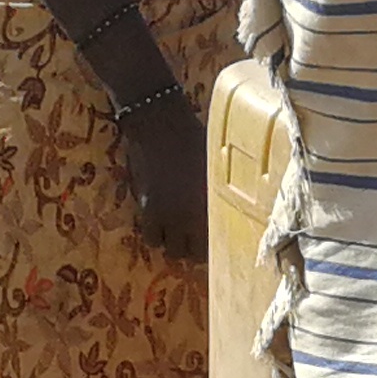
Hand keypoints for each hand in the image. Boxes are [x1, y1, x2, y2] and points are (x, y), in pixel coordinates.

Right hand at [116, 94, 210, 261]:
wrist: (161, 125)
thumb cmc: (193, 139)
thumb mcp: (214, 167)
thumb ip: (219, 191)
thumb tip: (227, 206)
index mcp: (216, 203)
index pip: (219, 240)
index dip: (215, 245)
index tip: (212, 243)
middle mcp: (197, 214)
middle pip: (197, 252)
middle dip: (194, 248)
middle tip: (191, 240)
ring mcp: (173, 215)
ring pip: (174, 250)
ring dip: (175, 244)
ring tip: (175, 232)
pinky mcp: (149, 210)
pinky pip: (152, 239)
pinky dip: (155, 235)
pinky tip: (158, 222)